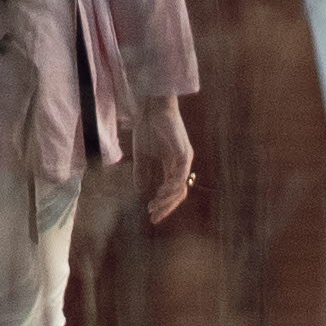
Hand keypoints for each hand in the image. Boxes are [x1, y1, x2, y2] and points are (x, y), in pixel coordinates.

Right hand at [136, 98, 197, 222]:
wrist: (150, 108)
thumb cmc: (147, 127)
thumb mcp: (142, 155)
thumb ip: (142, 172)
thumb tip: (140, 190)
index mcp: (172, 165)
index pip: (172, 191)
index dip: (163, 204)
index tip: (150, 215)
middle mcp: (181, 165)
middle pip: (178, 194)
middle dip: (166, 207)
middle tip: (153, 217)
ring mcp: (184, 159)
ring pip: (180, 188)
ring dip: (167, 200)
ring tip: (154, 206)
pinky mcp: (184, 153)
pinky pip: (180, 176)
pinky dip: (171, 186)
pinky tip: (160, 193)